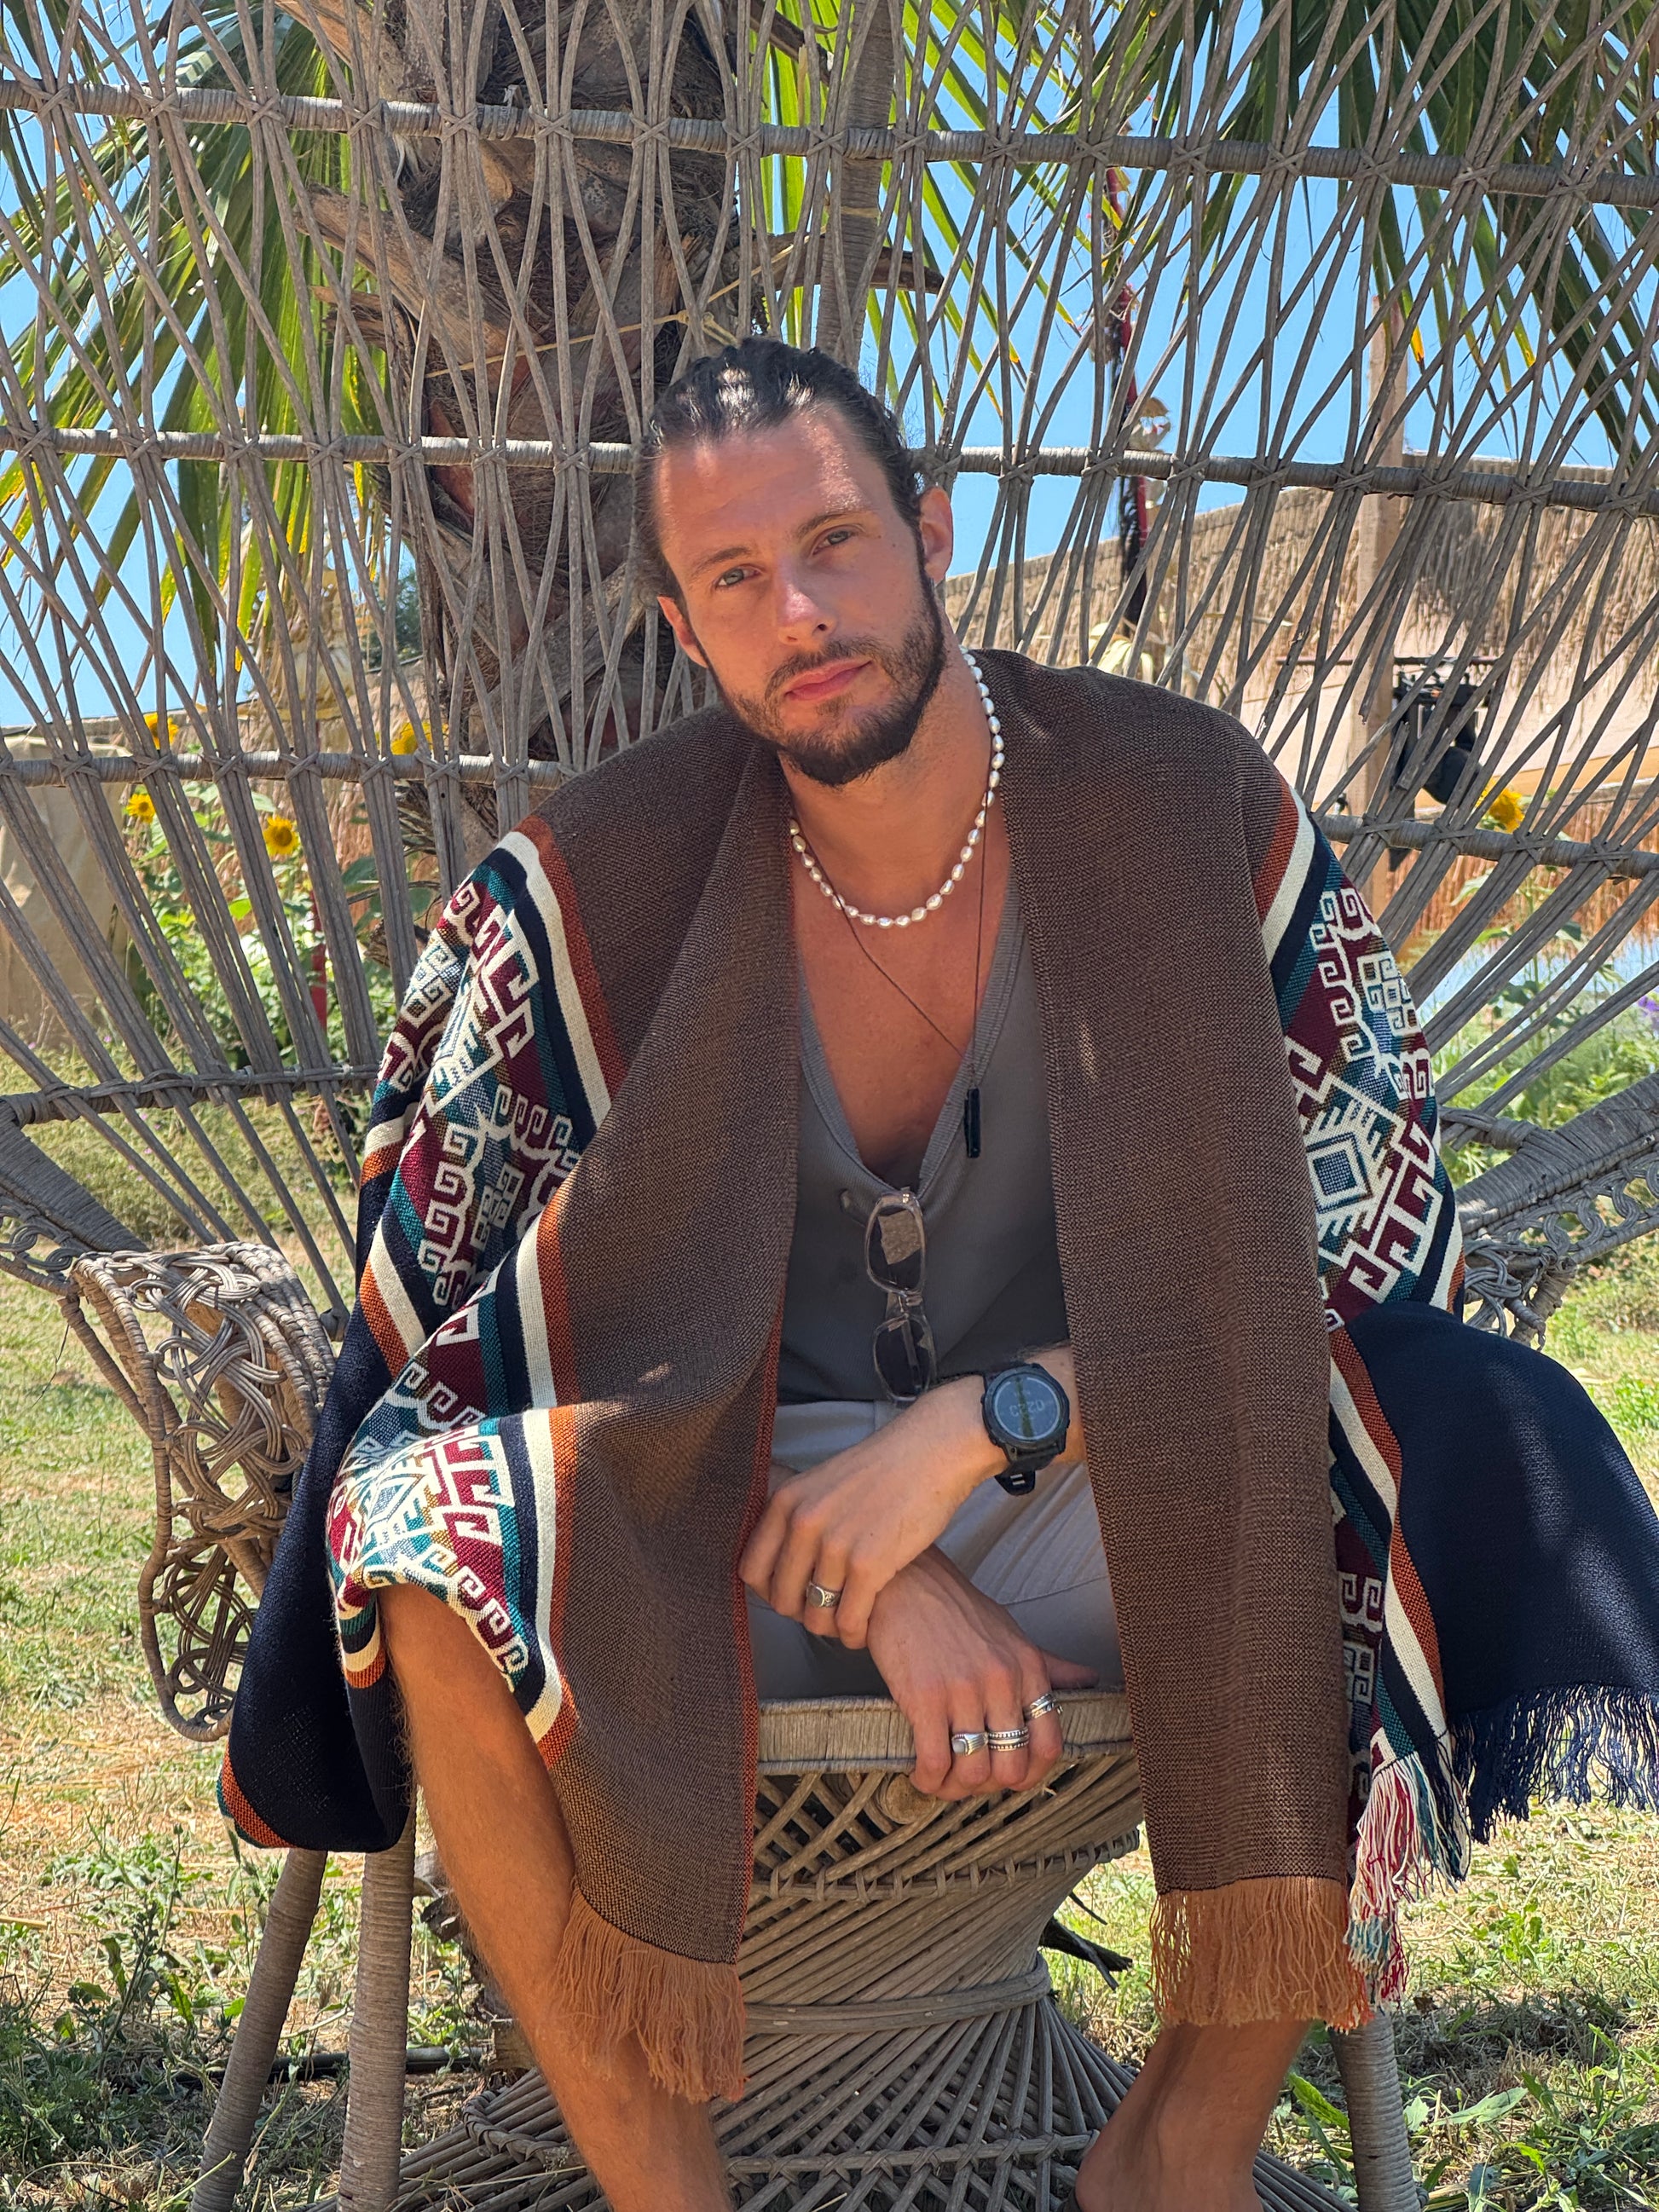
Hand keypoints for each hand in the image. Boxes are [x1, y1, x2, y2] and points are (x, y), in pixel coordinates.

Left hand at [739, 1379, 1001, 1647]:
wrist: (930, 1452)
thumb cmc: (883, 1470)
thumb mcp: (822, 1484)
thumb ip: (797, 1516)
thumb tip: (781, 1559)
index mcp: (786, 1502)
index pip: (751, 1569)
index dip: (768, 1592)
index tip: (791, 1595)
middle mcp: (803, 1523)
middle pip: (781, 1598)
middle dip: (801, 1614)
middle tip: (823, 1612)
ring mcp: (835, 1544)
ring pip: (815, 1615)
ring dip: (831, 1627)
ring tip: (845, 1622)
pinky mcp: (869, 1564)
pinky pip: (849, 1619)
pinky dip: (854, 1633)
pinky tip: (863, 1629)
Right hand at [864, 1548, 1096, 1797]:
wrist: (905, 1582)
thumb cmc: (958, 1610)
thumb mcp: (1012, 1633)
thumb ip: (1050, 1664)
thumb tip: (1090, 1678)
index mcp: (1029, 1669)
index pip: (1049, 1744)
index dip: (1031, 1774)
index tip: (1009, 1776)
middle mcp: (1002, 1682)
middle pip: (1011, 1767)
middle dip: (990, 1786)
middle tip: (969, 1778)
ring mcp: (963, 1691)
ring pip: (973, 1771)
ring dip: (956, 1788)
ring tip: (942, 1778)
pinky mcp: (924, 1698)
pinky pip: (934, 1761)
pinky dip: (928, 1779)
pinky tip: (920, 1772)